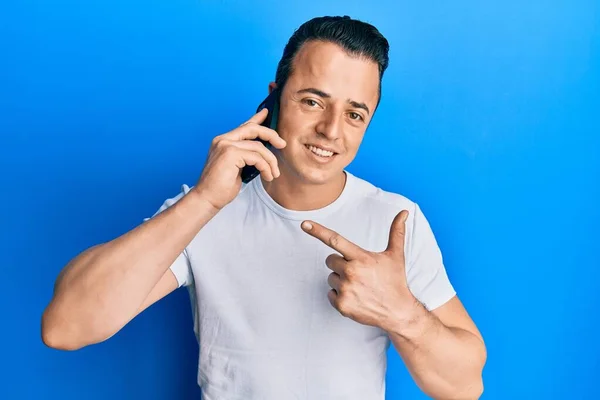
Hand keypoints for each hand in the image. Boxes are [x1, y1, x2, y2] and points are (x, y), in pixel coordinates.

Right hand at [193, 108, 286, 209]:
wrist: (207, 199)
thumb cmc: (221, 187)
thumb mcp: (237, 168)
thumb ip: (246, 156)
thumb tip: (262, 152)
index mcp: (223, 141)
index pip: (243, 126)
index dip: (256, 118)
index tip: (266, 112)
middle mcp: (223, 140)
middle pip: (252, 129)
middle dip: (271, 135)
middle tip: (282, 144)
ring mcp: (225, 145)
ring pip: (258, 146)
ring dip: (270, 161)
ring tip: (273, 174)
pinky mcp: (230, 153)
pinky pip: (257, 157)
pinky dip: (265, 167)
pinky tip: (267, 176)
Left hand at [301, 210, 418, 330]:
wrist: (398, 312)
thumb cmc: (395, 281)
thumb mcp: (396, 255)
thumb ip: (396, 232)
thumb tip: (404, 212)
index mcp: (361, 258)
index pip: (335, 240)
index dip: (318, 231)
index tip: (304, 224)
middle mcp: (351, 272)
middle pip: (330, 260)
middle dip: (340, 264)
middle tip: (359, 272)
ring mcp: (346, 289)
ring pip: (330, 277)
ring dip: (341, 280)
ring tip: (359, 286)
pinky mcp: (341, 305)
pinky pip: (330, 293)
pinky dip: (339, 295)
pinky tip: (355, 297)